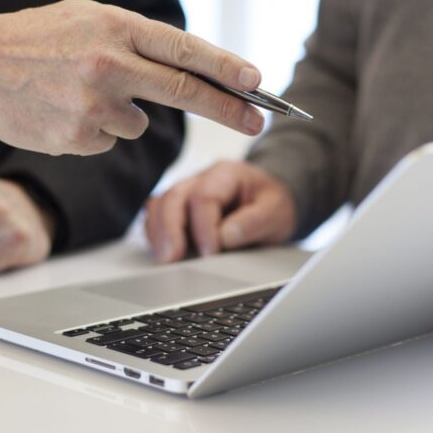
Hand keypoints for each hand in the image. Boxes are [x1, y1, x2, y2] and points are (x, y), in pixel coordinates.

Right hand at [0, 0, 264, 155]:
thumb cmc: (36, 37)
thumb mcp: (88, 17)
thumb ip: (135, 41)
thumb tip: (190, 70)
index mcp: (114, 26)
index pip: (185, 50)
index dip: (227, 69)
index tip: (258, 82)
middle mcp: (108, 64)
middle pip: (184, 92)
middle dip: (228, 109)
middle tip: (258, 120)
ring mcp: (91, 104)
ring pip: (138, 123)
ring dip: (122, 113)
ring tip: (77, 91)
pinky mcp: (74, 137)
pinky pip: (107, 140)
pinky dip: (94, 131)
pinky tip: (61, 110)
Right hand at [144, 160, 295, 262]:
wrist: (269, 201)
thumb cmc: (271, 204)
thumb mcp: (277, 211)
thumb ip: (254, 222)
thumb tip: (225, 236)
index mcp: (226, 174)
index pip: (205, 196)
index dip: (204, 227)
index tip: (210, 252)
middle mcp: (201, 179)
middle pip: (174, 197)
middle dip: (170, 229)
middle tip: (171, 258)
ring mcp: (186, 192)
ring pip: (159, 205)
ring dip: (158, 232)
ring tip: (164, 258)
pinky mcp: (178, 209)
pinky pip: (156, 216)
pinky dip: (155, 233)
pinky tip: (162, 251)